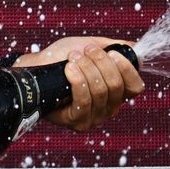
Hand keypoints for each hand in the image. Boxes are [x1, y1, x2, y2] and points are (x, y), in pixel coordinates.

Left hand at [16, 36, 143, 131]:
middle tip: (85, 51)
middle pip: (116, 86)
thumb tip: (135, 47)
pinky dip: (78, 81)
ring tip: (73, 57)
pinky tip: (69, 69)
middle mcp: (108, 107)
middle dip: (100, 63)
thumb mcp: (89, 47)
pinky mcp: (77, 121)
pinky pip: (84, 101)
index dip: (127, 69)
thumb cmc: (60, 58)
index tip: (112, 53)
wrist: (34, 68)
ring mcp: (93, 117)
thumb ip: (113, 47)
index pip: (135, 87)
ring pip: (100, 91)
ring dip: (86, 69)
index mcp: (116, 92)